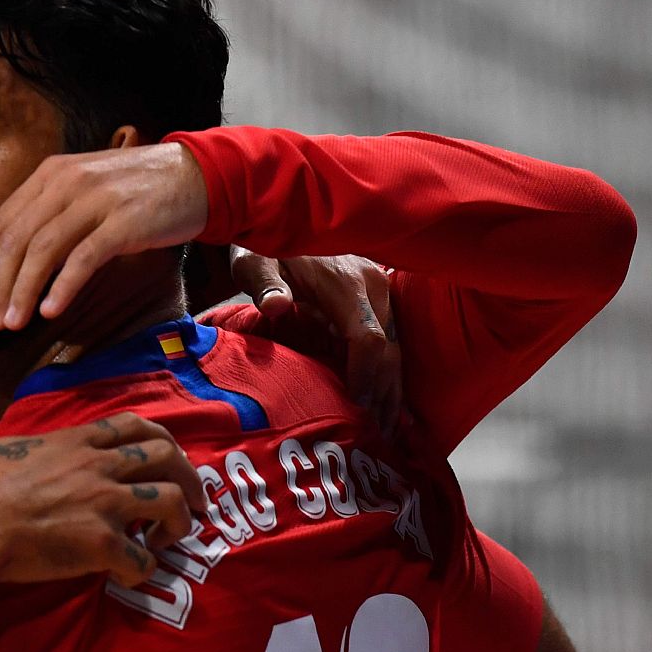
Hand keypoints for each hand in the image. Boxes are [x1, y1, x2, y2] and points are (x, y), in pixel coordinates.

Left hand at [0, 143, 208, 330]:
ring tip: (14, 324)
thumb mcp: (87, 189)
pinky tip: (50, 311)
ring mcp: (95, 200)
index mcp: (51, 174)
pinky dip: (61, 287)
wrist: (199, 176)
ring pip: (42, 250)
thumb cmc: (140, 191)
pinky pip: (82, 259)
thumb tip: (19, 262)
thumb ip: (53, 213)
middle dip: (0, 285)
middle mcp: (67, 182)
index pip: (3, 223)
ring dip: (23, 291)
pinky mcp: (123, 222)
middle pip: (16, 239)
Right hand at [0, 412, 205, 589]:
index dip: (160, 440)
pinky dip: (145, 571)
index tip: (169, 460)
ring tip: (168, 541)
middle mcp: (99, 467)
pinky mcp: (103, 543)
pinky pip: (145, 559)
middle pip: (169, 456)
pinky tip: (130, 577)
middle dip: (190, 479)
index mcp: (74, 443)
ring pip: (173, 501)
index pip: (134, 426)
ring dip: (179, 523)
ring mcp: (105, 504)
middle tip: (192, 503)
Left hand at [230, 248, 401, 430]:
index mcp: (345, 283)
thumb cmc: (263, 248)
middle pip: (390, 348)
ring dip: (391, 387)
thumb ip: (265, 286)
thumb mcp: (255, 263)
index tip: (356, 405)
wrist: (280, 218)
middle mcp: (372, 286)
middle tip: (378, 434)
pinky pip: (391, 337)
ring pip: (396, 346)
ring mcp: (380, 290)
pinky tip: (389, 400)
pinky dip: (389, 370)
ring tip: (387, 428)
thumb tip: (277, 306)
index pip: (368, 338)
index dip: (365, 375)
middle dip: (384, 392)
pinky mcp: (378, 296)